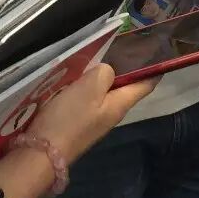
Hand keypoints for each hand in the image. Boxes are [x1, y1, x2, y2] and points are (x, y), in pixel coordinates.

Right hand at [25, 64, 156, 164]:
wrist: (40, 153)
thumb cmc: (69, 118)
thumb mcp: (90, 87)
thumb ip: (104, 73)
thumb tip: (107, 72)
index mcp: (120, 105)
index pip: (145, 85)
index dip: (154, 68)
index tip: (157, 51)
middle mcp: (111, 114)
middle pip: (124, 88)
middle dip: (124, 68)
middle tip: (119, 44)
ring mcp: (94, 121)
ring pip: (103, 93)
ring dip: (101, 77)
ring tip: (95, 56)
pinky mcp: (76, 124)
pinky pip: (86, 100)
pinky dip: (84, 87)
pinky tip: (74, 78)